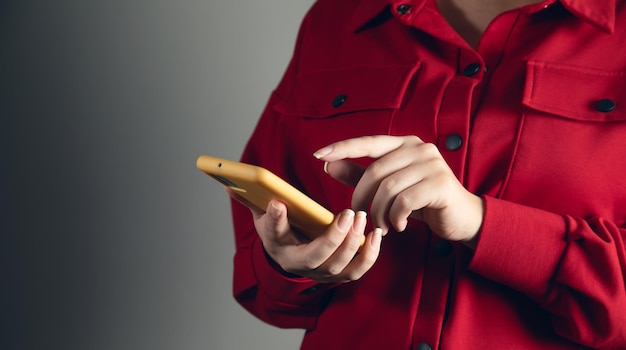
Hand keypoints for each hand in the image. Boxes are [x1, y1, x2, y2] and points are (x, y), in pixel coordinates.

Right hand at [226, 188, 382, 282]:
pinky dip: (369, 255)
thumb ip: (252, 199)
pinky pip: (357, 270)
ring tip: (361, 218)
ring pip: (339, 265)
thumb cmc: (281, 231)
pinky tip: (375, 235)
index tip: (277, 203)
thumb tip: (229, 181)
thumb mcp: (263, 215)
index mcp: (276, 245)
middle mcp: (298, 264)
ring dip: (353, 243)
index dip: (275, 220)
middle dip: (332, 237)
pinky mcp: (340, 273)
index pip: (273, 234)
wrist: (294, 256)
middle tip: (347, 214)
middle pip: (314, 257)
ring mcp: (321, 272)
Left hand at [314, 135, 483, 248]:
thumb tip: (328, 164)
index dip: (343, 148)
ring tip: (382, 225)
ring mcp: (432, 164)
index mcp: (404, 144)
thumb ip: (359, 175)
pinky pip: (404, 201)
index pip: (368, 142)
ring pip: (388, 188)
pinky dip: (395, 217)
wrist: (460, 217)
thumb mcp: (388, 189)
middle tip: (359, 217)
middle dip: (362, 197)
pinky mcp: (440, 183)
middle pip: (376, 171)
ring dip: (379, 212)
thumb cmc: (421, 201)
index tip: (318, 155)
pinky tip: (397, 226)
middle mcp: (419, 148)